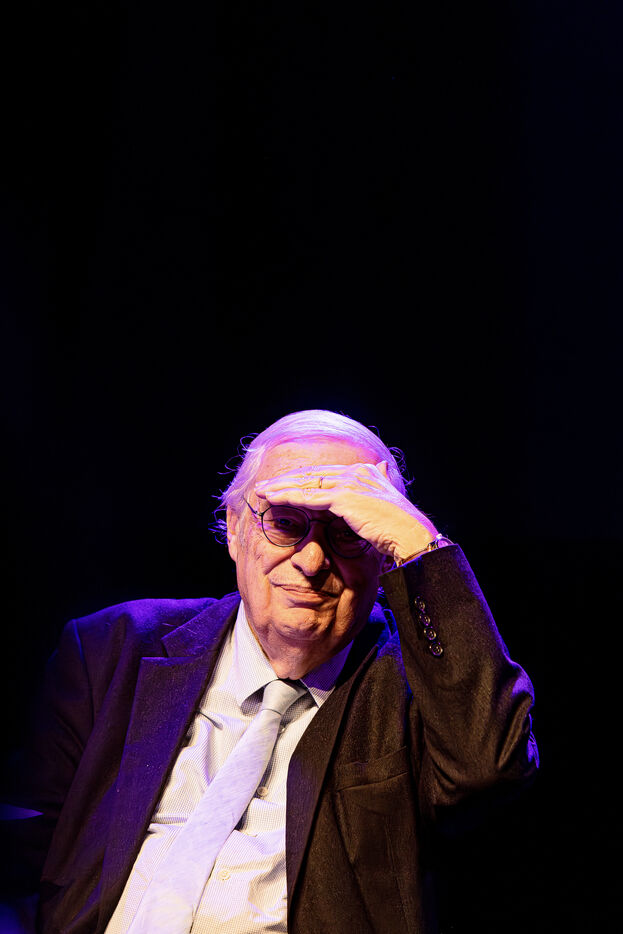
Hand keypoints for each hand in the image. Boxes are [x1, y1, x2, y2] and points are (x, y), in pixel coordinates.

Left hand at [254, 461, 438, 563]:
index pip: (324, 474)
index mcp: (364, 472)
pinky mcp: (344, 498)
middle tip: (264, 486)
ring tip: (261, 492)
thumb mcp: (387, 501)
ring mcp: (349, 484)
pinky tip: (273, 499)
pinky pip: (309, 497)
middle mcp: (355, 473)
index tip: (283, 484)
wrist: (411, 535)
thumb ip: (379, 484)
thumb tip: (383, 467)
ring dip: (280, 487)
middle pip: (312, 475)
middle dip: (285, 480)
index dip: (301, 478)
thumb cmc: (400, 527)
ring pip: (306, 484)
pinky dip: (288, 497)